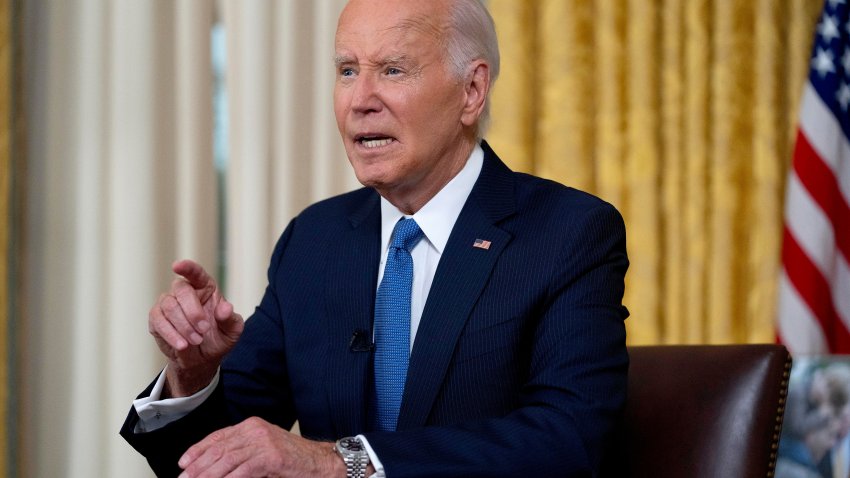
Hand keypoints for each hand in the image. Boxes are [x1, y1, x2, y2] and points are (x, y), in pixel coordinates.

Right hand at [148, 259, 243, 395]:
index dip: (187, 268)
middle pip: (181, 289)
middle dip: (193, 311)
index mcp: (206, 288)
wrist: (201, 360)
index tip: (178, 265)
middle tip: (204, 330)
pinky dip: (171, 334)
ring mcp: (168, 303)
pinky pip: (159, 321)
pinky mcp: (157, 319)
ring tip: (196, 341)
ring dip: (184, 326)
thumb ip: (231, 319)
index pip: (196, 273)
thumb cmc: (218, 339)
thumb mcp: (232, 331)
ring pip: (169, 306)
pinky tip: (182, 345)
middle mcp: (185, 292)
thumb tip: (225, 308)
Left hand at [177, 417, 344, 477]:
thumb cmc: (293, 459)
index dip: (197, 450)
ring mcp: (264, 442)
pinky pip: (243, 471)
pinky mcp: (271, 457)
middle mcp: (255, 430)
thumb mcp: (263, 451)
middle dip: (198, 466)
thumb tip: (215, 466)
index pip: (217, 436)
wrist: (321, 462)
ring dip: (208, 475)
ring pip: (226, 460)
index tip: (183, 463)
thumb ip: (242, 453)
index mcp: (251, 426)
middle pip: (219, 448)